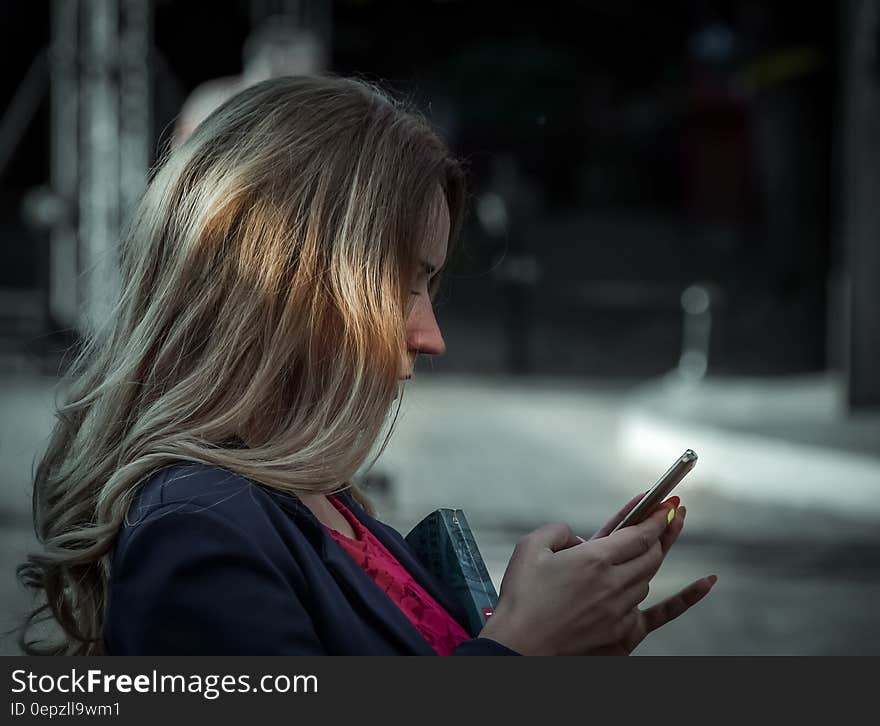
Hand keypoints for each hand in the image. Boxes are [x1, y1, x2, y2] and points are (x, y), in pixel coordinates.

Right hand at [478, 503, 675, 655]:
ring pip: (648, 578)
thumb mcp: (530, 547)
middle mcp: (614, 584)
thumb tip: (580, 539)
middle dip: (662, 531)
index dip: (655, 516)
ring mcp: (621, 610)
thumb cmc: (520, 598)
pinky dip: (688, 598)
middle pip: (651, 553)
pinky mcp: (621, 633)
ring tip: (648, 544)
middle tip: (669, 514)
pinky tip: (708, 581)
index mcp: (594, 560)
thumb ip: (559, 530)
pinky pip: (661, 613)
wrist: (517, 648)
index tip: (666, 502)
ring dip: (650, 558)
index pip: (639, 534)